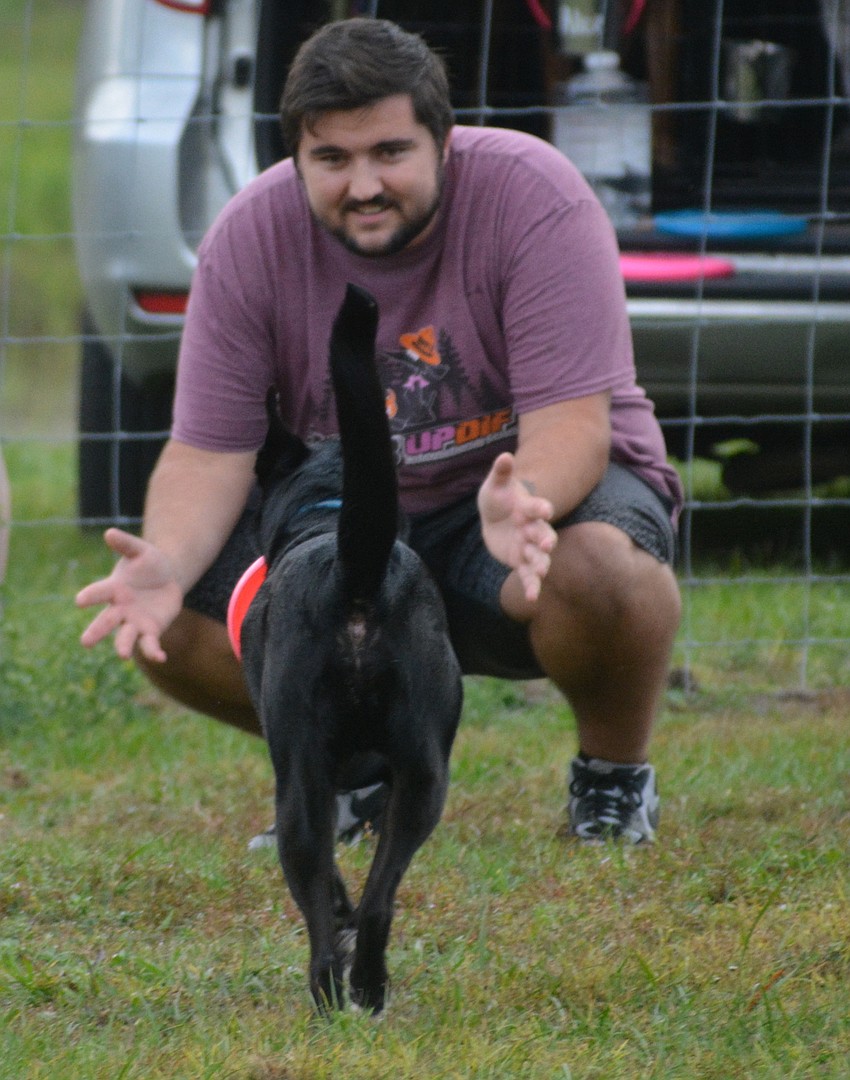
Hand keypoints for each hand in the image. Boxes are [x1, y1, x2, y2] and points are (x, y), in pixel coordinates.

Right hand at [75, 528, 183, 662]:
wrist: (168, 578)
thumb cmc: (148, 563)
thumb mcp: (140, 550)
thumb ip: (126, 544)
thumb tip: (109, 533)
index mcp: (114, 589)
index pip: (99, 593)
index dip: (90, 596)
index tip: (79, 601)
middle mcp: (120, 609)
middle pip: (106, 622)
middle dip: (96, 631)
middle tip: (85, 642)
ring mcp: (134, 622)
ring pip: (125, 637)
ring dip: (123, 646)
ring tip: (123, 655)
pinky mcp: (151, 630)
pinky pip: (150, 644)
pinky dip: (153, 652)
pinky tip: (161, 658)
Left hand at [477, 452, 556, 601]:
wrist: (497, 516)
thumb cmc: (498, 497)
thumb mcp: (495, 484)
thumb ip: (501, 472)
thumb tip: (504, 456)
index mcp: (529, 508)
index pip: (537, 507)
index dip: (541, 508)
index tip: (545, 509)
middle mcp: (534, 528)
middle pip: (543, 535)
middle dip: (545, 540)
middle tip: (546, 546)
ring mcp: (529, 547)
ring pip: (540, 558)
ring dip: (542, 565)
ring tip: (542, 573)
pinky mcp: (522, 562)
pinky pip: (529, 575)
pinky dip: (531, 586)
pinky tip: (531, 598)